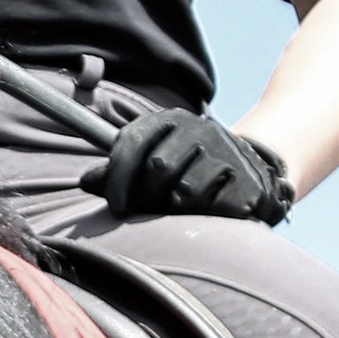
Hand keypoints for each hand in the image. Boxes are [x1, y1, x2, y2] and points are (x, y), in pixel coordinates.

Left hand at [93, 107, 293, 226]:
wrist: (252, 170)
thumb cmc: (187, 169)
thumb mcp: (153, 160)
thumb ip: (118, 172)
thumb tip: (86, 181)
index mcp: (169, 120)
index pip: (133, 143)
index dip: (118, 178)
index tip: (117, 206)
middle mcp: (199, 128)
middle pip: (159, 167)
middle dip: (148, 197)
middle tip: (149, 210)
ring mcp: (227, 150)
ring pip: (186, 192)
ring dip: (180, 210)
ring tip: (185, 209)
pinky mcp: (248, 178)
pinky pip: (218, 208)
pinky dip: (210, 217)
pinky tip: (213, 211)